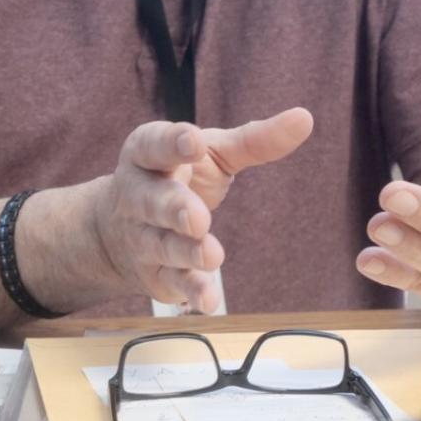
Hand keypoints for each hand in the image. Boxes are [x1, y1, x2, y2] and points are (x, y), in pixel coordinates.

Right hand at [96, 107, 313, 312]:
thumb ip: (254, 140)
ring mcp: (143, 237)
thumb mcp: (211, 153)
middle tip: (198, 217)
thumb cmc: (177, 177)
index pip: (153, 145)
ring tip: (212, 256)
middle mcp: (138, 196)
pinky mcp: (154, 274)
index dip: (171, 143)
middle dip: (174, 208)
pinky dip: (190, 291)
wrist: (116, 231)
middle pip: (152, 200)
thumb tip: (303, 118)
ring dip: (185, 252)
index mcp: (148, 155)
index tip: (193, 141)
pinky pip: (171, 283)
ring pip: (161, 245)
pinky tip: (209, 301)